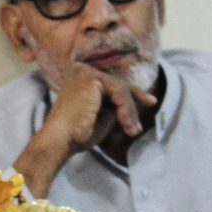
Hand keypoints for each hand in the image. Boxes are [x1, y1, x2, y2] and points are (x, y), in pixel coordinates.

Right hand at [17, 65, 156, 195]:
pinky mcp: (90, 79)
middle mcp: (81, 70)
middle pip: (118, 84)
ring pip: (120, 89)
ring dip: (129, 111)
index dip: (133, 92)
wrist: (61, 140)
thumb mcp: (102, 115)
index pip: (112, 83)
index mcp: (81, 78)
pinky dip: (125, 108)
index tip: (150, 101)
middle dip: (134, 101)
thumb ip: (115, 104)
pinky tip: (126, 123)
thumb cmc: (77, 133)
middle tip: (146, 113)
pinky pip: (118, 92)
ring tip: (132, 130)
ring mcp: (85, 73)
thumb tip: (133, 101)